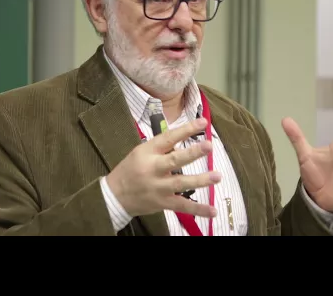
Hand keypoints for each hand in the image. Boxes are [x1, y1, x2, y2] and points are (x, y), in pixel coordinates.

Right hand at [106, 118, 221, 217]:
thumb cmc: (131, 169)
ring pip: (181, 183)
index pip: (168, 138)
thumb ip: (162, 147)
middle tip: (209, 146)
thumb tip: (185, 139)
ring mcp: (158, 187)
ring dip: (200, 180)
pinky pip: (183, 206)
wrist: (115, 196)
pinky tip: (213, 211)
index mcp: (148, 152)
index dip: (186, 130)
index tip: (203, 122)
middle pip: (174, 160)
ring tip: (217, 176)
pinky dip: (198, 209)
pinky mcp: (163, 203)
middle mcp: (153, 169)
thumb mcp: (141, 152)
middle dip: (192, 153)